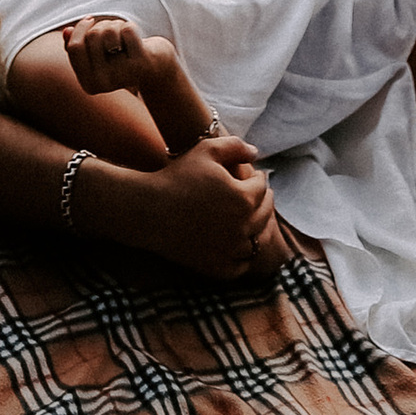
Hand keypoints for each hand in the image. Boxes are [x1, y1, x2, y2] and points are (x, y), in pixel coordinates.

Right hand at [62, 14, 172, 98]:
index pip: (74, 48)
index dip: (80, 28)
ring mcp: (122, 74)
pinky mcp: (140, 63)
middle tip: (113, 31)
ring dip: (116, 25)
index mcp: (88, 83)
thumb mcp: (97, 52)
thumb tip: (66, 32)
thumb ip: (78, 45)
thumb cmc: (121, 56)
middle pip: (92, 36)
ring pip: (108, 31)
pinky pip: (127, 30)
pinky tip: (136, 38)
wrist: (155, 68)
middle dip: (102, 25)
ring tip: (123, 35)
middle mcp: (103, 83)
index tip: (90, 20)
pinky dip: (131, 27)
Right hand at [140, 136, 285, 282]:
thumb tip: (256, 153)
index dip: (259, 178)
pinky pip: (242, 265)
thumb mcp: (206, 150)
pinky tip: (241, 245)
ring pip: (257, 241)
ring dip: (259, 228)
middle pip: (265, 214)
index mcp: (243, 198)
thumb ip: (236, 146)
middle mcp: (242, 227)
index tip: (255, 176)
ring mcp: (230, 251)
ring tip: (254, 219)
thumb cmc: (178, 176)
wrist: (150, 211)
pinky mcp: (217, 268)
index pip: (263, 188)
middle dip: (265, 201)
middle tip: (260, 196)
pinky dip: (245, 256)